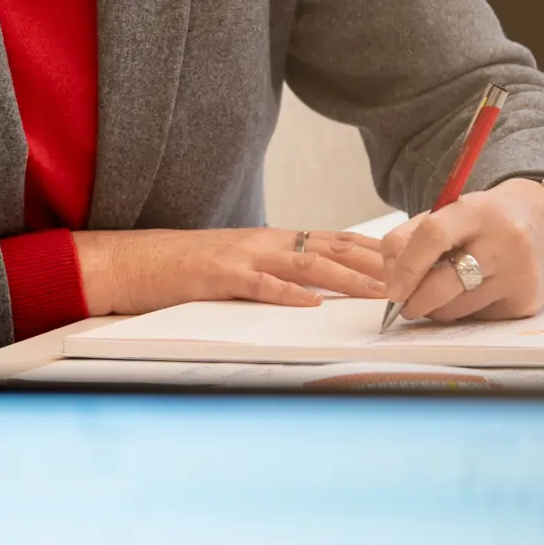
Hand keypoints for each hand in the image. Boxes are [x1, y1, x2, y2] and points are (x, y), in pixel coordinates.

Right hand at [71, 228, 388, 315]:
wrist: (128, 261)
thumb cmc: (183, 269)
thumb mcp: (239, 266)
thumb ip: (276, 272)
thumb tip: (317, 289)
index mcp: (272, 240)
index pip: (335, 239)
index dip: (376, 249)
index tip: (413, 259)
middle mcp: (264, 241)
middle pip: (332, 248)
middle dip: (377, 264)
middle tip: (415, 277)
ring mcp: (241, 256)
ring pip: (305, 265)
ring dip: (348, 279)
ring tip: (381, 292)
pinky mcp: (216, 275)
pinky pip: (257, 285)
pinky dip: (286, 294)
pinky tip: (310, 305)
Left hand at [380, 179, 543, 324]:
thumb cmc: (486, 221)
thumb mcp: (450, 213)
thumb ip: (410, 238)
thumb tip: (391, 283)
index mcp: (479, 210)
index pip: (433, 235)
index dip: (407, 266)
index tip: (393, 290)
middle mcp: (505, 241)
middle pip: (443, 282)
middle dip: (415, 300)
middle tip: (404, 306)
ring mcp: (519, 274)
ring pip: (457, 308)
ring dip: (437, 308)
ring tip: (442, 293)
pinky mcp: (526, 302)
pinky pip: (477, 319)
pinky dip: (464, 313)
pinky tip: (473, 294)